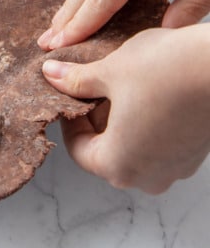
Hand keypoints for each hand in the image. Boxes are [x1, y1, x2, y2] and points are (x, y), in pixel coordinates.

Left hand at [42, 25, 209, 193]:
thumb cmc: (167, 70)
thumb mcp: (110, 71)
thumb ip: (76, 80)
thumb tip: (51, 74)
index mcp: (117, 166)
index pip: (78, 150)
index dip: (69, 119)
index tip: (70, 95)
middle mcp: (147, 177)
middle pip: (106, 151)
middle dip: (96, 118)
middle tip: (94, 85)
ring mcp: (176, 168)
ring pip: (134, 147)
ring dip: (123, 119)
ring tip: (123, 84)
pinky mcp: (195, 154)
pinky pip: (160, 143)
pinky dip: (148, 121)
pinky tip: (150, 90)